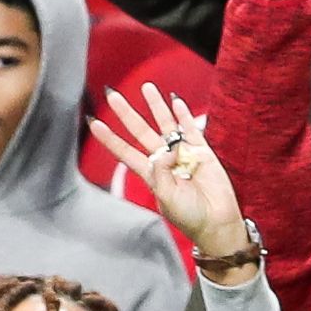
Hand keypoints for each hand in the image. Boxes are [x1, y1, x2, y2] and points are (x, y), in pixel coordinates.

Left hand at [90, 83, 247, 252]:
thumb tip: (166, 148)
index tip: (93, 123)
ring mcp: (183, 153)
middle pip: (141, 131)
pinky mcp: (202, 151)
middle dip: (127, 113)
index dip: (110, 138)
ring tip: (147, 87)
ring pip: (165, 125)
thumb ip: (161, 171)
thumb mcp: (166, 197)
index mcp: (151, 174)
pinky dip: (183, 115)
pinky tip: (175, 101)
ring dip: (156, 106)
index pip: (125, 151)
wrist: (217, 222)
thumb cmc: (189, 216)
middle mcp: (164, 161)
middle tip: (112, 94)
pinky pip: (191, 129)